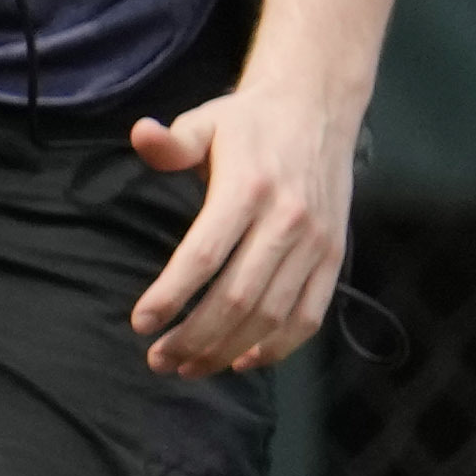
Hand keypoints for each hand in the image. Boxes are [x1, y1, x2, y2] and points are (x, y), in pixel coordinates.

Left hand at [126, 69, 353, 376]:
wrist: (317, 108)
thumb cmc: (249, 122)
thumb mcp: (205, 122)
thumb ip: (171, 142)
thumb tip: (141, 134)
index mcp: (247, 189)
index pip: (204, 255)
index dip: (172, 295)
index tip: (141, 323)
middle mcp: (286, 220)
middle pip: (237, 297)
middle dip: (194, 337)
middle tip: (158, 360)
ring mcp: (315, 243)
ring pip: (271, 315)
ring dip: (228, 349)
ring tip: (189, 367)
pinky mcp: (334, 257)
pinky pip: (308, 315)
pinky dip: (278, 347)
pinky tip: (242, 361)